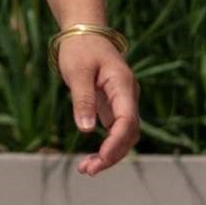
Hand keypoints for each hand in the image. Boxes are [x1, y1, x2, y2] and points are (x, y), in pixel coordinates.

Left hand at [57, 25, 140, 176]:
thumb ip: (82, 99)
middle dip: (112, 154)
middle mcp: (128, 96)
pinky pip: (116, 130)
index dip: (116, 143)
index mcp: (123, 85)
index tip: (101, 159)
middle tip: (88, 170)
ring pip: (124, 135)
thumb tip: (86, 130)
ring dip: (110, 154)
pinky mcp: (115, 106)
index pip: (127, 121)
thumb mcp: (77, 72)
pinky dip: (106, 145)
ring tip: (86, 169)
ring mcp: (123, 102)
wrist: (84, 33)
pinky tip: (92, 159)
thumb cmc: (80, 49)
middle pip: (129, 133)